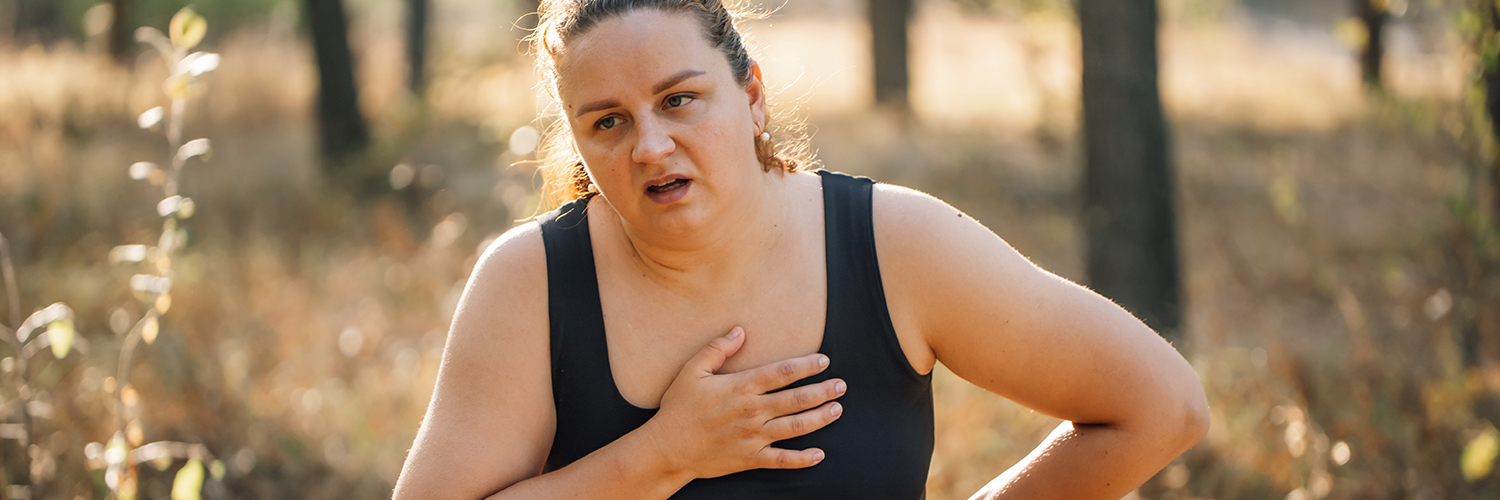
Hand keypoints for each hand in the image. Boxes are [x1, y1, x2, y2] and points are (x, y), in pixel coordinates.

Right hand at [641, 326, 845, 478]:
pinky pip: (782, 460)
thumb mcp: (692, 371)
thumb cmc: (678, 408)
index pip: (781, 373)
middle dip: (822, 391)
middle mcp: (752, 411)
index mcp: (740, 387)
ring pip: (795, 427)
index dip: (806, 365)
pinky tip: (819, 454)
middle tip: (841, 385)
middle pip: (796, 399)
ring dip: (819, 418)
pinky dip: (802, 459)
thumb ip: (717, 349)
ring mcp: (753, 437)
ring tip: (837, 410)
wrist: (667, 448)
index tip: (823, 360)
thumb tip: (740, 331)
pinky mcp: (750, 459)